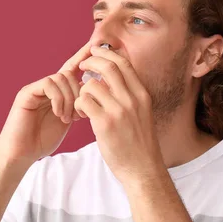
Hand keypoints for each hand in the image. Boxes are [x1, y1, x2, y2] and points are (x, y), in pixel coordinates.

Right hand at [0, 42, 91, 163]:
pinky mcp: (26, 93)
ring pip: (60, 77)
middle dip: (78, 92)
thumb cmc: (42, 140)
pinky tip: (58, 114)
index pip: (71, 69)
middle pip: (69, 74)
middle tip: (78, 114)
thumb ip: (76, 104)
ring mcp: (34, 88)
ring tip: (67, 118)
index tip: (95, 46)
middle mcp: (44, 87)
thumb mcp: (67, 120)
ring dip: (69, 98)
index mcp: (55, 92)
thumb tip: (93, 90)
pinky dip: (58, 99)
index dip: (82, 57)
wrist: (21, 154)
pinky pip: (48, 84)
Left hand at [74, 45, 165, 183]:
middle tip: (81, 66)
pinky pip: (84, 102)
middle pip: (108, 66)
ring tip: (83, 103)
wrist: (143, 169)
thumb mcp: (142, 114)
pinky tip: (82, 115)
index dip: (107, 53)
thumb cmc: (140, 144)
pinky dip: (79, 105)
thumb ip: (129, 96)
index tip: (95, 52)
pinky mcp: (105, 124)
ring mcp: (119, 111)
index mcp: (142, 95)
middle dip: (91, 61)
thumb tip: (111, 80)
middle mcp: (132, 99)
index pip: (124, 63)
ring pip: (92, 85)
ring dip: (83, 90)